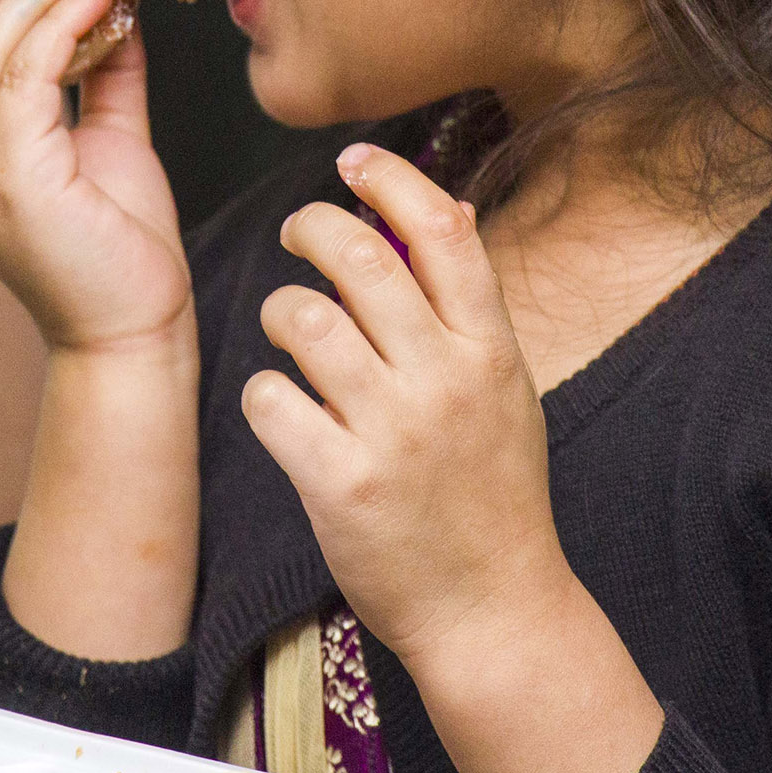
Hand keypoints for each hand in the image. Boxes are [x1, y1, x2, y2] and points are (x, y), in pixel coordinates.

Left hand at [242, 143, 568, 660]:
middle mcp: (444, 380)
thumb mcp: (507, 389)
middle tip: (295, 236)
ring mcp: (392, 433)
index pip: (442, 229)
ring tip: (288, 333)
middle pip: (360, 258)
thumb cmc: (493, 494)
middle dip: (310, 227)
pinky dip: (264, 396)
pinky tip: (283, 410)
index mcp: (490, 348)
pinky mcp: (340, 484)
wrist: (492, 609)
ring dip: (279, 312)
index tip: (352, 163)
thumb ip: (472, 305)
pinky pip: (270, 400)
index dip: (389, 179)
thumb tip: (448, 210)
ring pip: (302, 319)